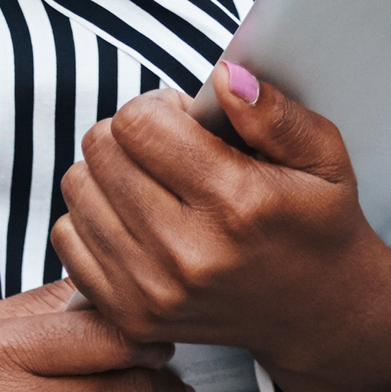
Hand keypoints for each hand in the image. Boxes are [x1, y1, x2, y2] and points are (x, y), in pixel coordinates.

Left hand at [50, 62, 390, 391]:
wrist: (319, 313)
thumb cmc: (316, 225)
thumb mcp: (323, 159)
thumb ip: (274, 113)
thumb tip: (225, 76)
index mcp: (236, 204)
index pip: (138, 123)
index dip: (159, 108)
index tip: (186, 122)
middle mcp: (187, 253)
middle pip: (100, 150)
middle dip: (131, 135)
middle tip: (171, 152)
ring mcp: (152, 291)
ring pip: (77, 187)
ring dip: (109, 174)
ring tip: (156, 184)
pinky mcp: (128, 315)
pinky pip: (66, 236)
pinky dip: (94, 218)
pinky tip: (137, 220)